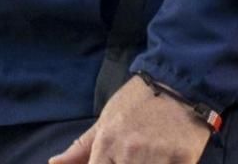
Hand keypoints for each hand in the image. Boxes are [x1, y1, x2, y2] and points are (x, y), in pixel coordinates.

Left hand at [49, 76, 212, 163]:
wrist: (182, 82)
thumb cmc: (140, 100)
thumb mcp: (107, 118)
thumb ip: (81, 147)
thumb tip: (54, 163)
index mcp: (107, 143)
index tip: (110, 162)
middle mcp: (130, 152)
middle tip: (132, 156)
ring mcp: (158, 158)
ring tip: (149, 155)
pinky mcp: (184, 161)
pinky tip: (166, 157)